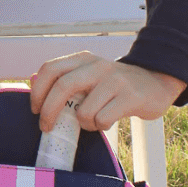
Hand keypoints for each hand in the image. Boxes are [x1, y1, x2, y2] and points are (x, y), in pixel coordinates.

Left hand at [29, 52, 184, 133]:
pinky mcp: (130, 97)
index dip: (38, 91)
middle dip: (49, 111)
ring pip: (84, 110)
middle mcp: (97, 65)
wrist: (155, 82)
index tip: (35, 109)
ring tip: (92, 121)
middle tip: (47, 127)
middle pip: (62, 87)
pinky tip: (107, 121)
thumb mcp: (88, 76)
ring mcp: (115, 80)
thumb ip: (62, 78)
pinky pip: (103, 119)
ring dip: (83, 123)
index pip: (50, 69)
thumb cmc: (115, 85)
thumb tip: (32, 80)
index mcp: (83, 59)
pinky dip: (101, 126)